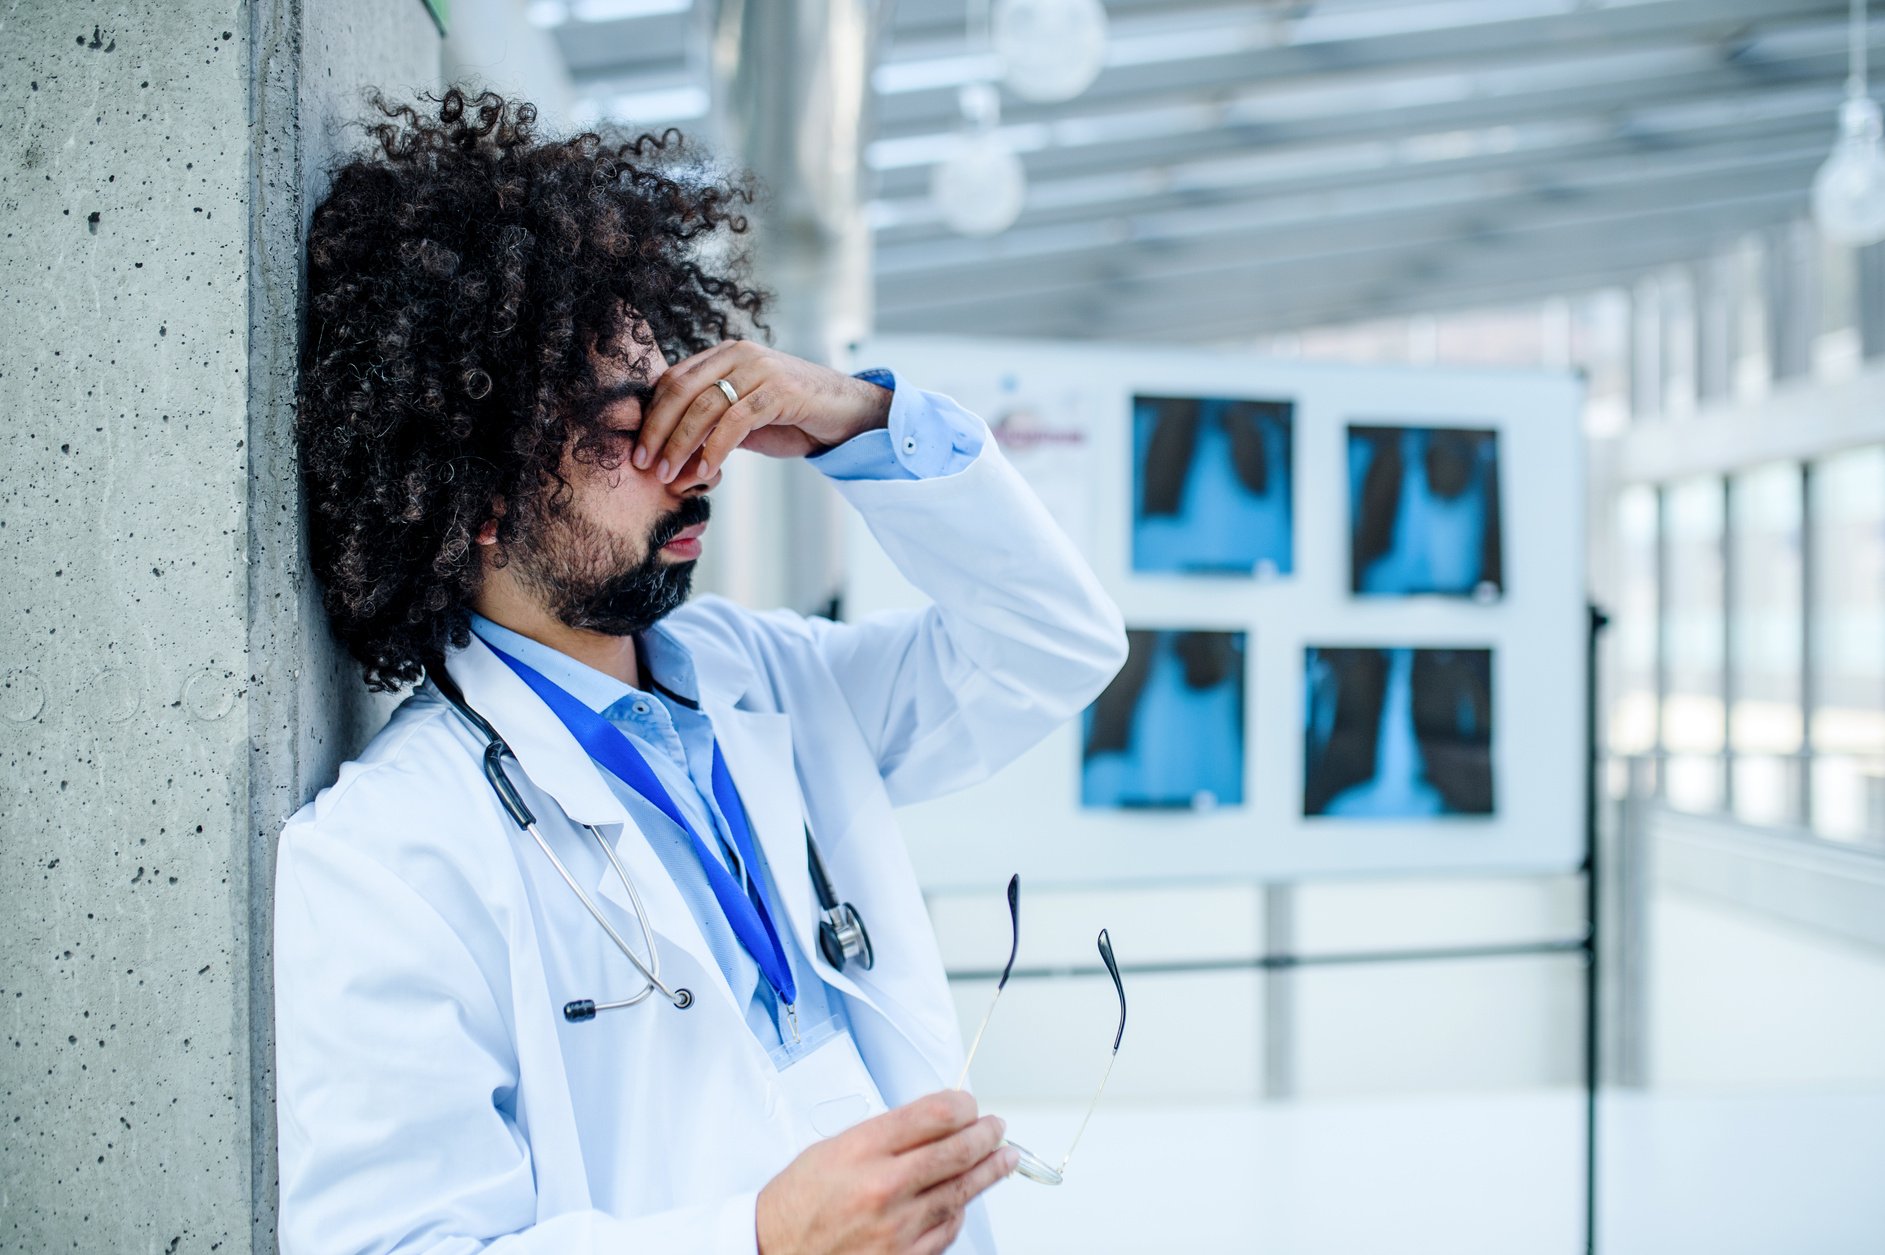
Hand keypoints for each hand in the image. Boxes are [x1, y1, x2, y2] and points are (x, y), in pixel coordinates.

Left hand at [633, 341, 892, 482]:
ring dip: (681, 444)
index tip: (638, 450)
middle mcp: (739, 354)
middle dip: (657, 430)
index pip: (673, 380)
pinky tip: (706, 471)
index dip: (651, 415)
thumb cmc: (794, 418)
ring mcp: (760, 368)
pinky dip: (716, 449)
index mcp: (725, 355)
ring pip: (705, 405)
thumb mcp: (744, 419)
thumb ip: (710, 426)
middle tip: (643, 464)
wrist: (848, 414)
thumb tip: (671, 458)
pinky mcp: (780, 389)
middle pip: (681, 389)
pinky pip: (736, 421)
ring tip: (669, 475)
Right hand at [755, 1090, 1017, 1254]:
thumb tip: (932, 1123)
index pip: (932, 1115)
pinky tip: (965, 1199)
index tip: (969, 1104)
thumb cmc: (797, 1204)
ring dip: (988, 1171)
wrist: (773, 1252)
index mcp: (862, 1151)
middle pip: (956, 1151)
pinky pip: (947, 1229)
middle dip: (985, 1135)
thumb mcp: (832, 1149)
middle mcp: (883, 1188)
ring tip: (1003, 1157)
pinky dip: (959, 1210)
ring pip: (960, 1191)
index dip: (961, 1105)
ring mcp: (896, 1228)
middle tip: (996, 1127)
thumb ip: (884, 1136)